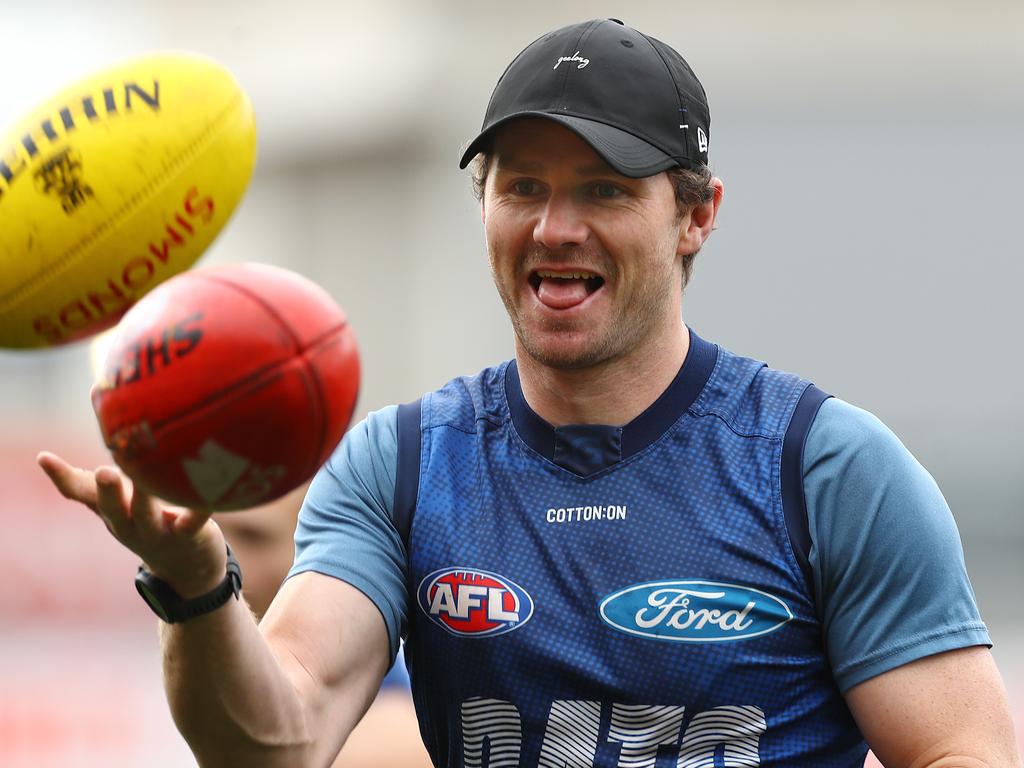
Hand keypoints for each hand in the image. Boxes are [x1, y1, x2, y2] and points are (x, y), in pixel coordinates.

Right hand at [37, 452, 227, 597]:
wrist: (188, 571)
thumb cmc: (150, 527)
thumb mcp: (119, 508)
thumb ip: (94, 485)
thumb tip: (53, 453)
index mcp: (112, 513)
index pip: (80, 495)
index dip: (62, 478)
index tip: (44, 457)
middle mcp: (130, 524)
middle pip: (112, 509)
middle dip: (106, 491)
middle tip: (103, 471)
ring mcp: (158, 532)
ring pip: (148, 515)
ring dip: (145, 497)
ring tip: (146, 477)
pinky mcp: (190, 536)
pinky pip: (194, 521)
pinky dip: (199, 508)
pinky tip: (207, 492)